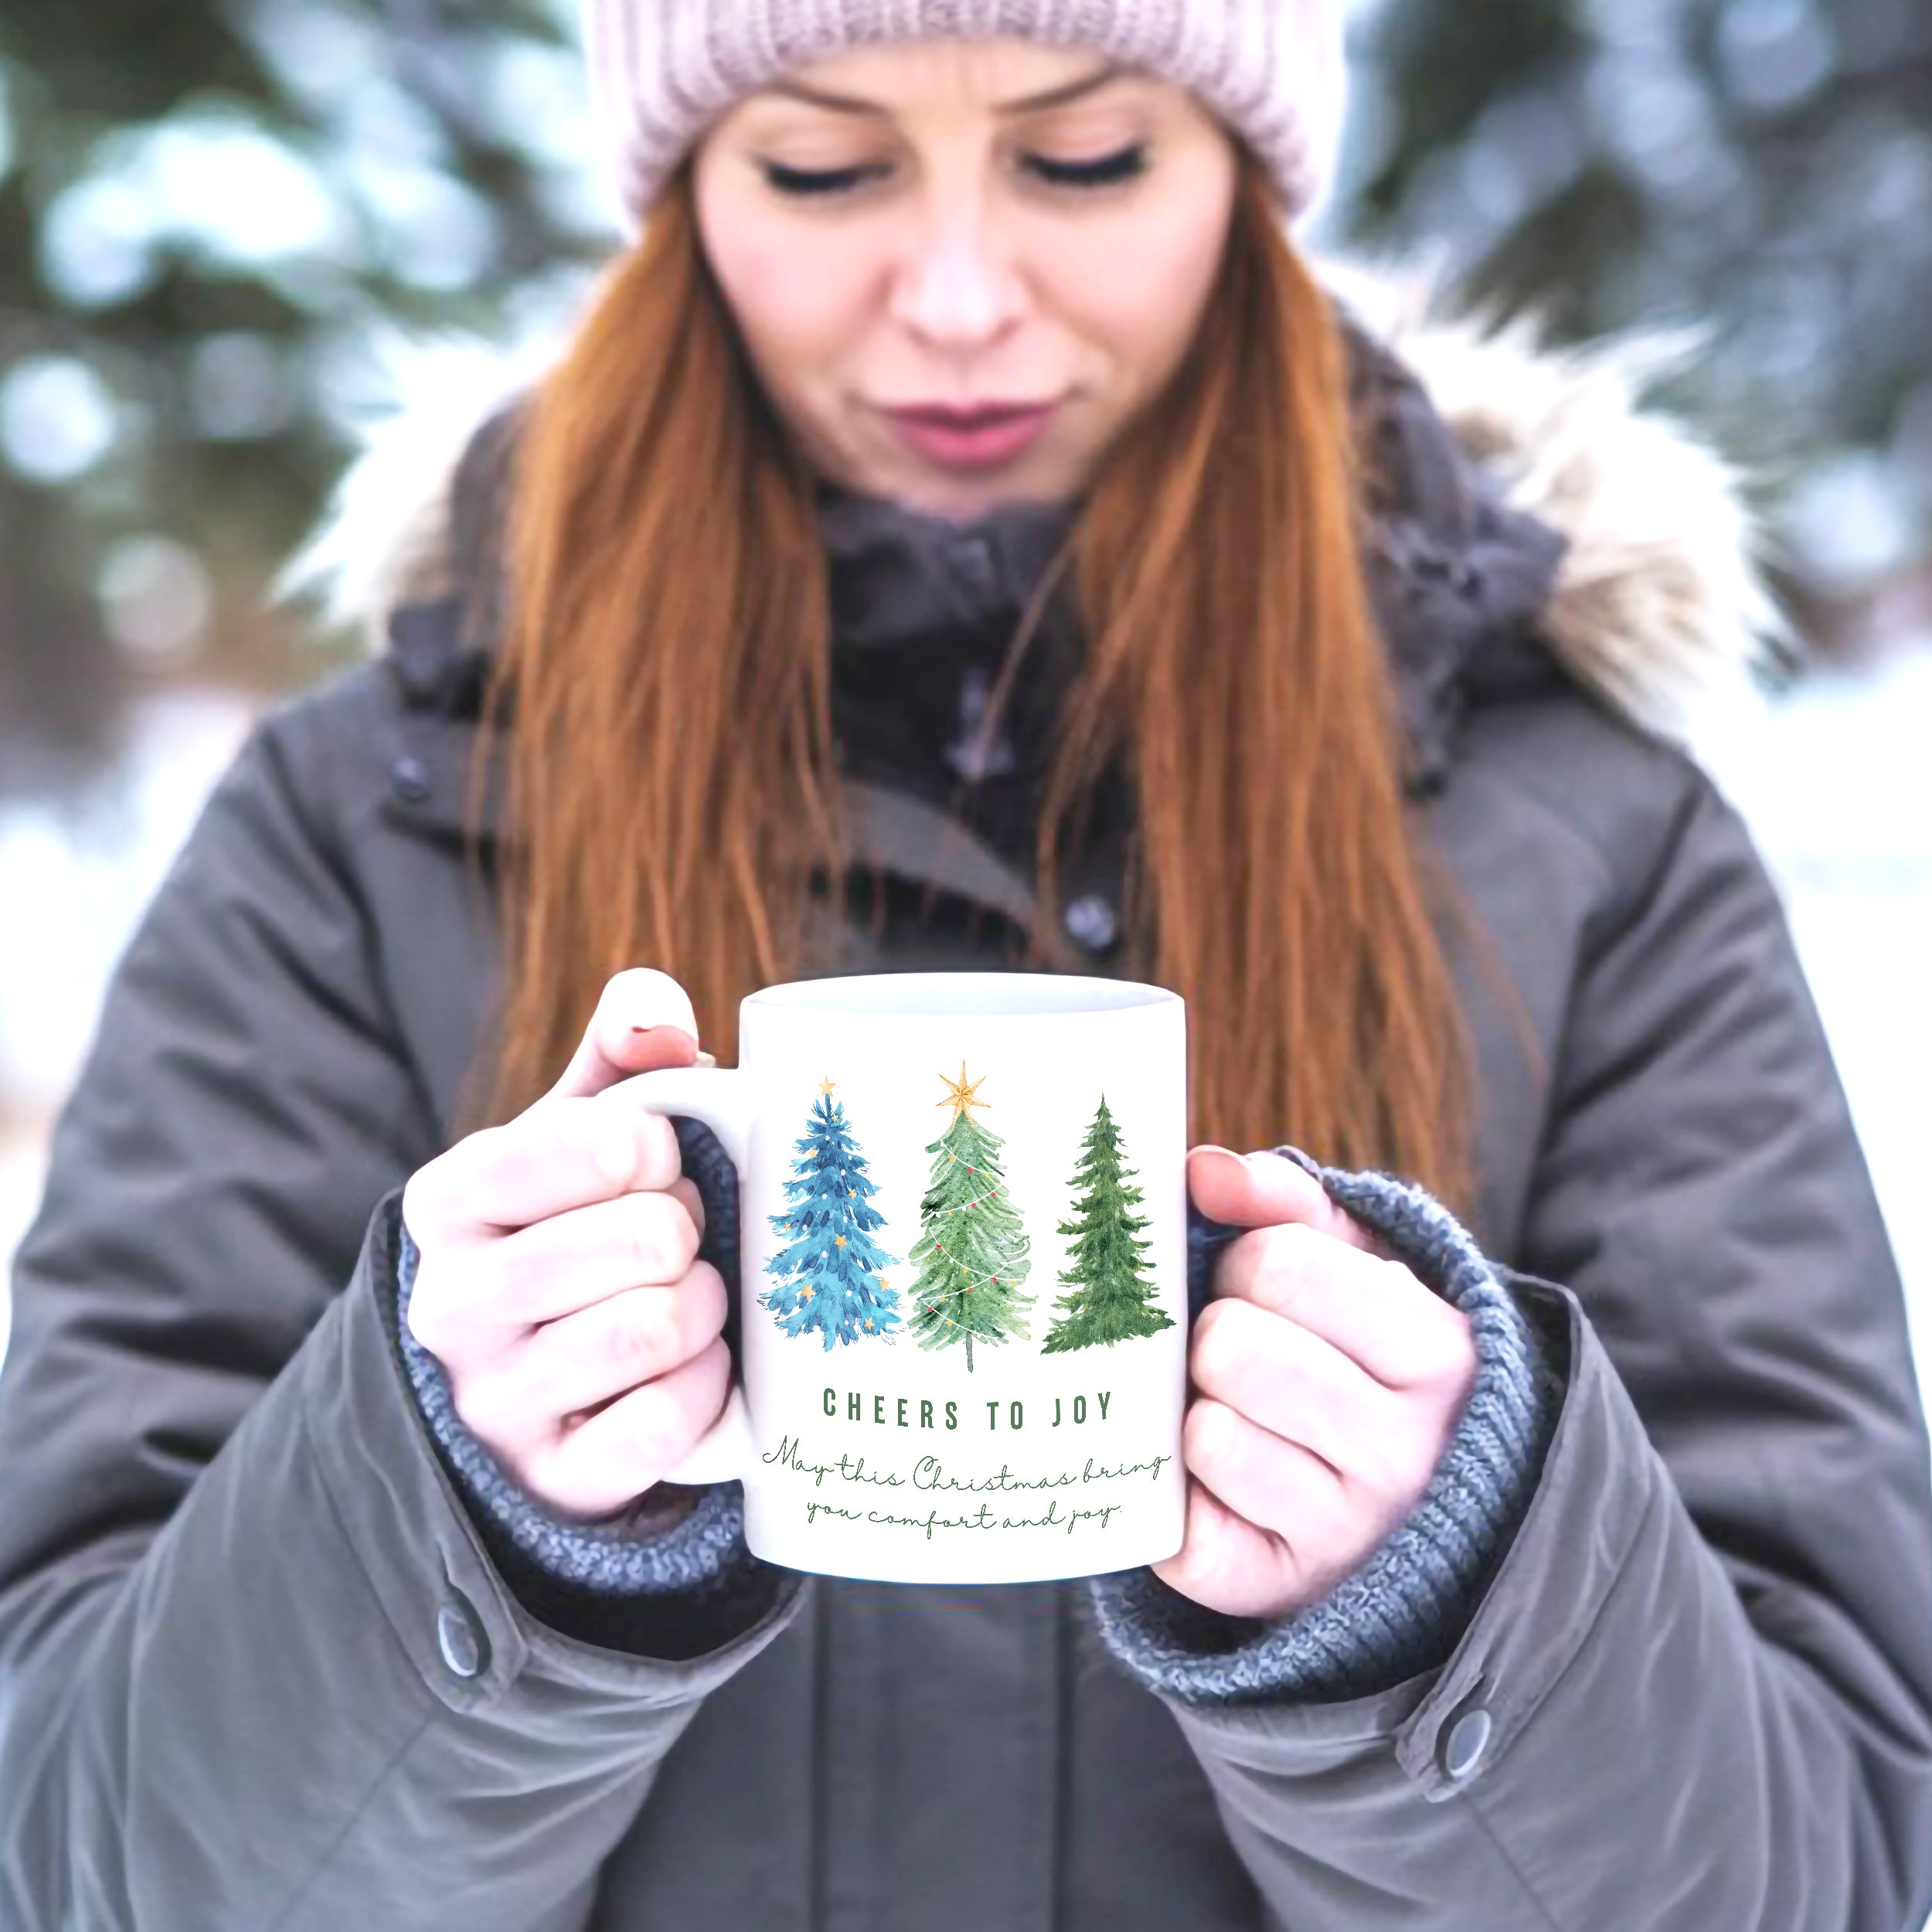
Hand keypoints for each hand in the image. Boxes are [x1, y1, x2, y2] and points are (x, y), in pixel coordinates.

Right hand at [401, 968, 728, 1520]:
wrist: (518, 1387)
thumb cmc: (564, 1233)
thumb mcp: (571, 1140)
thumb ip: (617, 1058)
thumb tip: (655, 1007)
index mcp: (451, 1198)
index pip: (602, 1144)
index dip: (657, 1148)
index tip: (650, 1164)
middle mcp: (454, 1302)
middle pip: (646, 1240)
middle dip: (688, 1231)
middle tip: (675, 1238)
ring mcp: (496, 1401)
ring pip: (658, 1329)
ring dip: (705, 1307)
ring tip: (687, 1296)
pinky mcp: (552, 1478)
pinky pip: (667, 1423)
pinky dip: (705, 1390)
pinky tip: (691, 1370)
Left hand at [1153, 1147, 1477, 1619]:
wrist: (1429, 1519)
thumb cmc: (1370, 1363)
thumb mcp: (1362, 1269)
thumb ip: (1287, 1202)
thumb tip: (1201, 1171)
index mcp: (1437, 1353)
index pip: (1282, 1266)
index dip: (1246, 1262)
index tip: (1257, 1282)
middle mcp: (1404, 1452)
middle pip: (1231, 1348)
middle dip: (1213, 1336)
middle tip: (1236, 1351)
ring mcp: (1346, 1533)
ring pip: (1204, 1436)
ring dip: (1196, 1415)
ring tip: (1235, 1415)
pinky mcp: (1280, 1591)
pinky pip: (1180, 1534)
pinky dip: (1176, 1500)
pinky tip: (1213, 1485)